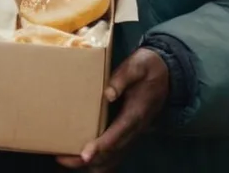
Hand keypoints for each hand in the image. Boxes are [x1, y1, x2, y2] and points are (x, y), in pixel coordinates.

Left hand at [57, 48, 169, 170]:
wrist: (165, 73)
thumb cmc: (147, 67)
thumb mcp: (137, 65)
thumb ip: (123, 78)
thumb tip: (108, 94)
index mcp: (136, 113)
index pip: (117, 135)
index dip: (101, 147)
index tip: (85, 155)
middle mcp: (135, 128)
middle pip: (113, 152)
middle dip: (89, 159)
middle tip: (63, 158)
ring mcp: (133, 132)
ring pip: (114, 157)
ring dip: (93, 162)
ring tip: (67, 159)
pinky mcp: (129, 132)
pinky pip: (116, 153)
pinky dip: (101, 159)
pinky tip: (82, 158)